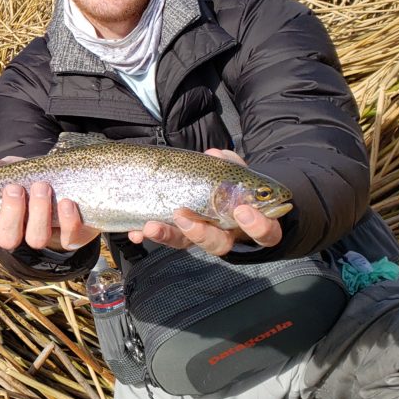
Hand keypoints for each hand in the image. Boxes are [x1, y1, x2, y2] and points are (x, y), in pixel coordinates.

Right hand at [0, 155, 100, 251]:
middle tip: (15, 188)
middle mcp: (17, 231)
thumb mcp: (10, 168)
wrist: (68, 181)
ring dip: (37, 213)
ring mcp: (43, 235)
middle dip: (11, 213)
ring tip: (42, 186)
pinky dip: (67, 220)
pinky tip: (66, 202)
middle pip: (5, 238)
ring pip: (35, 239)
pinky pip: (67, 238)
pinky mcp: (70, 237)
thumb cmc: (30, 177)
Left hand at [127, 148, 283, 255]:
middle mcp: (224, 235)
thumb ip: (228, 163)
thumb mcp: (235, 170)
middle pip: (217, 244)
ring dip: (167, 235)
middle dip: (200, 233)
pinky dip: (148, 233)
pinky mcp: (177, 232)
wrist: (217, 190)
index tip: (243, 211)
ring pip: (185, 243)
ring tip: (150, 226)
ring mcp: (198, 235)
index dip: (257, 226)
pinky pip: (164, 236)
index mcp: (250, 222)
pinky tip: (135, 231)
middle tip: (184, 217)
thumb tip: (214, 154)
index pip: (263, 233)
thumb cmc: (233, 183)